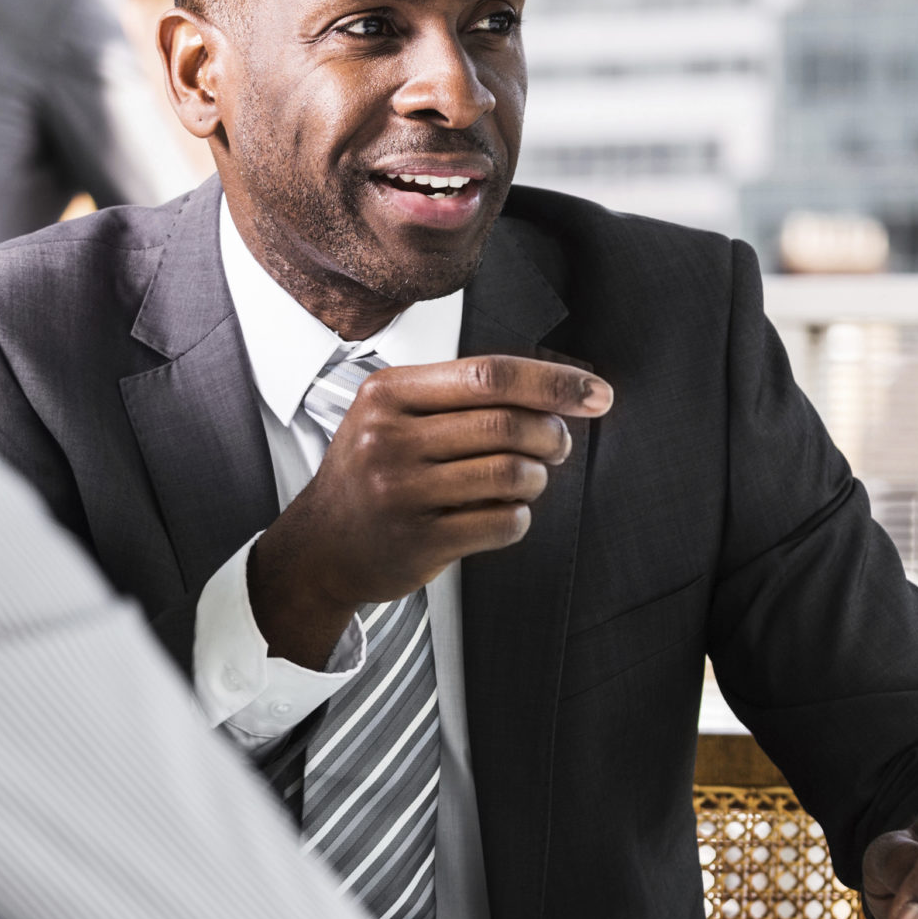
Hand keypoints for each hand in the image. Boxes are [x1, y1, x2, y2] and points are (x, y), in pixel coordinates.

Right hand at [247, 355, 612, 667]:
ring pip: (510, 474)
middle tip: (559, 443)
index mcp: (388, 394)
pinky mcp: (419, 541)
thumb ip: (459, 395)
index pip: (488, 374)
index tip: (595, 393)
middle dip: (552, 433)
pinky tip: (505, 511)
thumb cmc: (371, 471)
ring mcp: (401, 492)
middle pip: (506, 423)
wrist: (322, 544)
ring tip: (528, 479)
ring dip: (537, 478)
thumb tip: (557, 392)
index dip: (552, 382)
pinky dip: (519, 516)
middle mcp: (388, 439)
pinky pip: (501, 523)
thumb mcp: (392, 416)